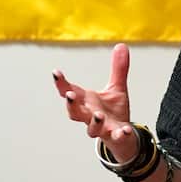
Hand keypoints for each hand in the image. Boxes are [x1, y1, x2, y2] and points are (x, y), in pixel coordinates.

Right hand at [52, 43, 135, 159]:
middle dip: (71, 105)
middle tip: (70, 95)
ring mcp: (101, 128)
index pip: (70, 91)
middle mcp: (89, 116)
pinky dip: (119, 134)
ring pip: (92, 128)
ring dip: (94, 121)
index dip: (61, 84)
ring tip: (98, 114)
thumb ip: (118, 69)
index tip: (56, 72)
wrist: (123, 137)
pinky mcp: (114, 136)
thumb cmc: (113, 112)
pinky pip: (115, 137)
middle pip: (74, 113)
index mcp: (87, 102)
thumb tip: (121, 45)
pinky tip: (124, 130)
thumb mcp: (116, 88)